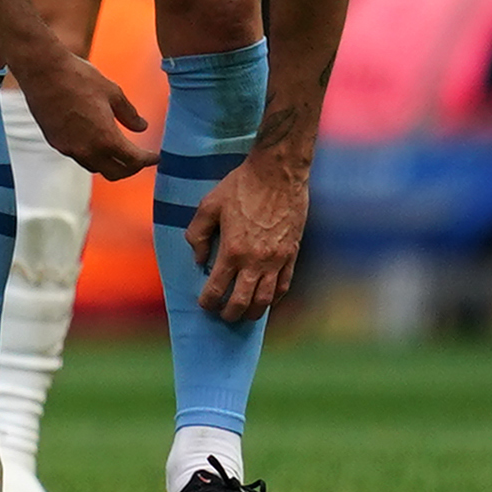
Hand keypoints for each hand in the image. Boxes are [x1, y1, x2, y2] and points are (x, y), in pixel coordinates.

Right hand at [14, 49, 159, 179]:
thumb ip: (129, 114)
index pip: (134, 160)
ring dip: (109, 163)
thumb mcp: (112, 92)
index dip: (148, 160)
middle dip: (131, 168)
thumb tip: (141, 127)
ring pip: (94, 167)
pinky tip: (93, 140)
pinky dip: (90, 154)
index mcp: (106, 138)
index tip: (155, 157)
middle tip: (138, 159)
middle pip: (114, 173)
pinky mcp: (54, 141)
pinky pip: (78, 156)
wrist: (42, 70)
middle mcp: (87, 149)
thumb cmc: (78, 77)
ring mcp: (68, 147)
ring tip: (116, 151)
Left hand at [185, 139, 310, 321]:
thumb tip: (198, 259)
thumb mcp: (208, 206)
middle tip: (223, 317)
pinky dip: (276, 297)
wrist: (277, 175)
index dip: (209, 301)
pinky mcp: (293, 254)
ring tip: (245, 315)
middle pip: (243, 300)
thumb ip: (198, 235)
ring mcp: (278, 259)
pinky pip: (285, 284)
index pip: (218, 287)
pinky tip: (268, 300)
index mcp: (232, 250)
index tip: (204, 305)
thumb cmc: (240, 187)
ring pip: (267, 298)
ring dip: (254, 311)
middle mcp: (256, 260)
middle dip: (231, 313)